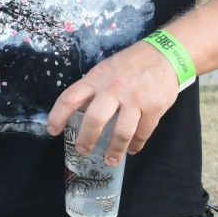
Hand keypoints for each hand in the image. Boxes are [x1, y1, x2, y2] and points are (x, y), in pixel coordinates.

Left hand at [45, 40, 180, 165]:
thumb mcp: (104, 71)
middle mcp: (113, 89)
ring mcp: (135, 99)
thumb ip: (92, 89)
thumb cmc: (129, 65)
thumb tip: (78, 112)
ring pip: (121, 132)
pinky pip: (142, 133)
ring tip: (109, 161)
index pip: (70, 98)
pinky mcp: (154, 108)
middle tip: (82, 150)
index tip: (53, 130)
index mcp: (96, 79)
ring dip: (114, 150)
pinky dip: (136, 145)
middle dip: (87, 139)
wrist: (164, 55)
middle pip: (95, 119)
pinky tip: (131, 149)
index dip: (58, 116)